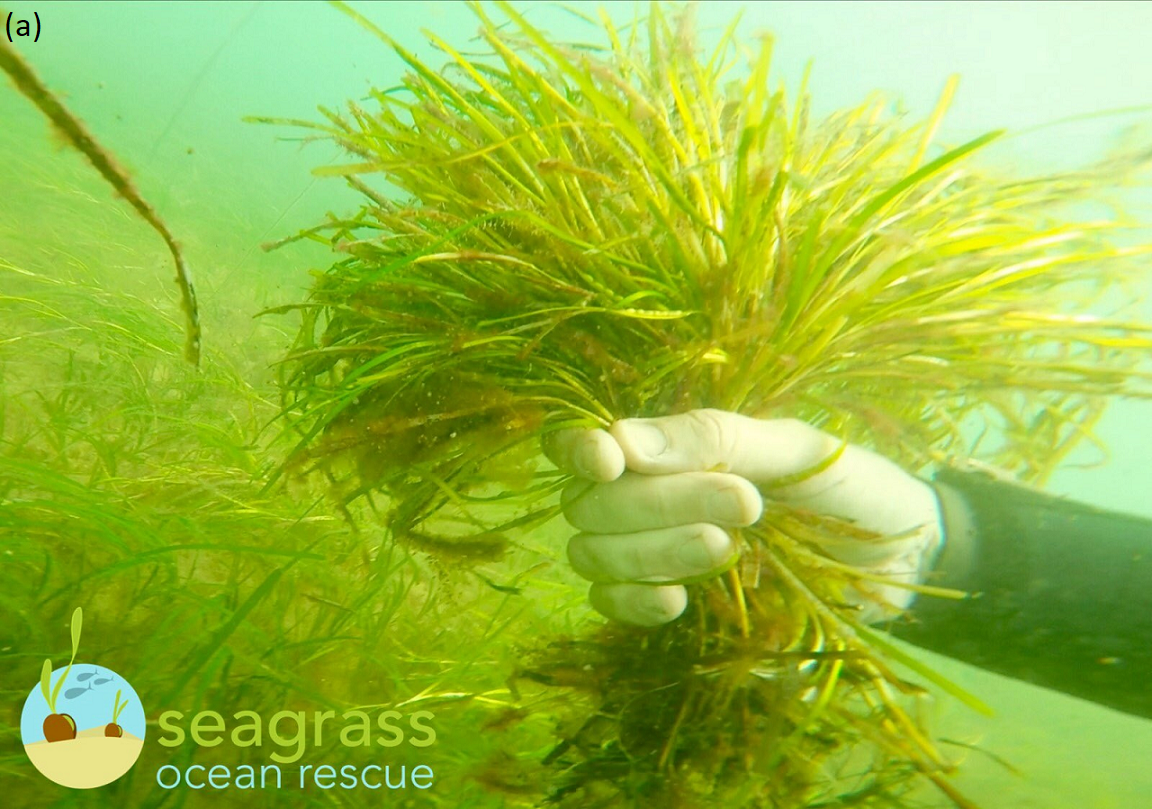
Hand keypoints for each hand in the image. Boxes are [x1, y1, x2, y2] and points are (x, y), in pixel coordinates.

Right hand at [545, 409, 943, 626]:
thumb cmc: (848, 487)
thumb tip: (623, 441)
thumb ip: (713, 439)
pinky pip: (610, 604)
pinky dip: (634, 602)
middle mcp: (646, 494)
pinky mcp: (665, 602)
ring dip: (653, 551)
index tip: (610, 462)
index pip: (582, 443)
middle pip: (591, 503)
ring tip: (726, 547)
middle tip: (745, 504)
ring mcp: (650, 551)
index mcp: (671, 445)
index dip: (578, 451)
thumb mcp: (794, 449)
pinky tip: (679, 600)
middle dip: (660, 504)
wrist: (898, 560)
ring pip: (593, 553)